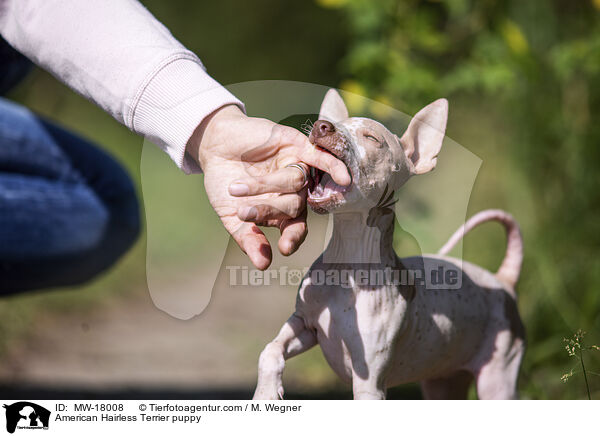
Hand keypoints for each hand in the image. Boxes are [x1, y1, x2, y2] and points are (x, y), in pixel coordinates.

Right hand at [187, 105, 349, 269]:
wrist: (212, 146)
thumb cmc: (223, 182)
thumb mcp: (231, 215)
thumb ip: (248, 238)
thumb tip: (263, 265)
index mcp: (281, 210)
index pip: (296, 228)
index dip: (293, 238)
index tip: (285, 248)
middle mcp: (293, 191)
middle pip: (294, 206)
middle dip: (267, 210)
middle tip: (243, 211)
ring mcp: (296, 168)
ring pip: (296, 182)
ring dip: (267, 187)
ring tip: (238, 188)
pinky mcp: (297, 145)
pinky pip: (322, 157)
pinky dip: (335, 167)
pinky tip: (345, 178)